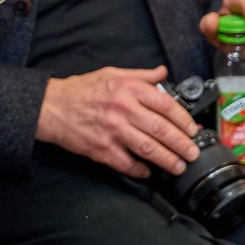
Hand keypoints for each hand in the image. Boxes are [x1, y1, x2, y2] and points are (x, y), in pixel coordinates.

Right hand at [36, 65, 200, 177]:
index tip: (193, 130)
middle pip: (161, 129)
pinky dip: (141, 170)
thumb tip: (163, 72)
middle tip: (193, 154)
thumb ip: (140, 75)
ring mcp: (112, 130)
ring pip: (149, 149)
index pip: (165, 105)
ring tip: (179, 166)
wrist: (51, 106)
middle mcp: (122, 108)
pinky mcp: (102, 149)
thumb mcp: (111, 74)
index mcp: (127, 89)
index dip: (184, 120)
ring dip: (168, 161)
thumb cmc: (82, 90)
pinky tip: (149, 172)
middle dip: (182, 144)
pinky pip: (128, 163)